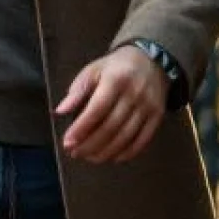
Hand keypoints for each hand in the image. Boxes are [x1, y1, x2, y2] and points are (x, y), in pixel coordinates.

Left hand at [56, 45, 168, 163]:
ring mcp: (148, 107)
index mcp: (115, 81)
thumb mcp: (93, 71)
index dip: (81, 128)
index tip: (68, 142)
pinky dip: (128, 152)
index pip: (97, 110)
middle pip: (111, 127)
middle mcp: (134, 95)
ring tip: (89, 157)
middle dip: (91, 144)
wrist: (150, 61)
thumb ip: (78, 91)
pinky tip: (113, 157)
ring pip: (126, 136)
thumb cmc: (115, 68)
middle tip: (75, 153)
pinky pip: (143, 140)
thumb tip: (60, 111)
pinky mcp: (157, 117)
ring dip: (106, 151)